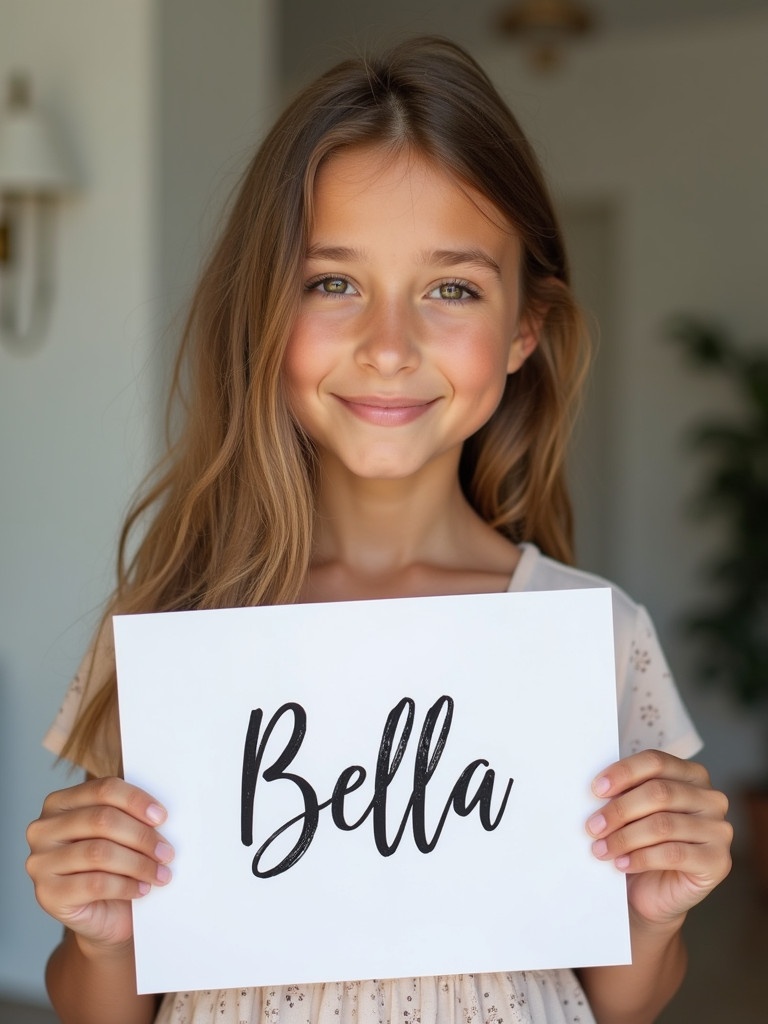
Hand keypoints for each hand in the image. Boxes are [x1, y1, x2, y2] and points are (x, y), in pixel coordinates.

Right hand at [26, 777, 173, 951]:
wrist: (104, 915)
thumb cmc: (115, 866)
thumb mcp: (119, 833)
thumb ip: (129, 815)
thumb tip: (159, 812)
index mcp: (60, 803)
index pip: (103, 789)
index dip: (136, 800)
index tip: (162, 817)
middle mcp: (42, 829)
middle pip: (102, 820)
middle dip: (141, 836)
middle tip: (166, 852)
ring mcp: (40, 862)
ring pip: (99, 853)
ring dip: (138, 864)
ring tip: (160, 873)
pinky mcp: (47, 894)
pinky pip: (95, 884)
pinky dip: (126, 886)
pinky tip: (142, 889)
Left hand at [586, 749, 731, 927]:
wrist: (655, 893)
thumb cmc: (642, 844)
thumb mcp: (633, 813)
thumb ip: (624, 794)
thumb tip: (599, 790)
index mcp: (691, 775)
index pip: (656, 762)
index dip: (624, 773)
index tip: (596, 789)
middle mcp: (711, 799)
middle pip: (659, 793)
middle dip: (620, 810)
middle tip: (593, 826)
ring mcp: (719, 830)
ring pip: (663, 825)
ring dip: (625, 838)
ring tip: (601, 848)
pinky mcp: (718, 861)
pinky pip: (673, 855)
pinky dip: (640, 858)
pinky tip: (622, 863)